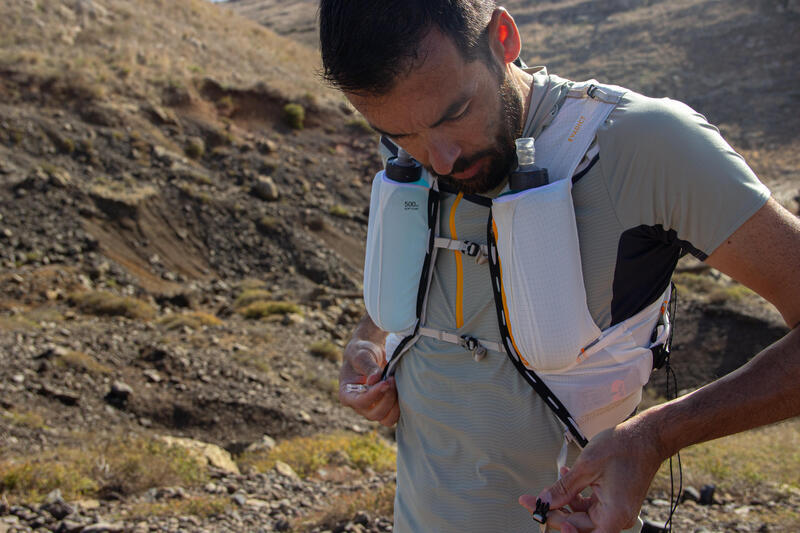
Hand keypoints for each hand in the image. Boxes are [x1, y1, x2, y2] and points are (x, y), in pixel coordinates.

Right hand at [339, 339, 398, 426]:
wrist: (370, 355)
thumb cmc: (362, 353)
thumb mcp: (362, 355)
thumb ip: (368, 366)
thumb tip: (374, 380)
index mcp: (346, 394)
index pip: (360, 402)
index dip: (374, 394)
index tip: (385, 382)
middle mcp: (358, 406)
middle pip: (374, 414)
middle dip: (387, 398)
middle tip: (392, 380)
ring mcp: (371, 409)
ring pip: (386, 419)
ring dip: (395, 404)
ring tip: (396, 384)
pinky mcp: (384, 408)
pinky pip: (394, 416)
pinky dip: (400, 407)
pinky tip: (401, 390)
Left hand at [519, 416, 664, 532]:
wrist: (647, 437)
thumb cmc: (623, 448)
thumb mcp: (586, 467)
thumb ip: (564, 489)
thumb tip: (544, 502)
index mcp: (613, 516)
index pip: (576, 530)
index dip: (553, 521)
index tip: (534, 509)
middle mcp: (618, 519)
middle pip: (579, 526)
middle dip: (556, 511)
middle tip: (533, 499)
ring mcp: (617, 511)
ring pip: (583, 516)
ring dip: (566, 501)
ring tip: (552, 482)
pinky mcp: (616, 502)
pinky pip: (592, 505)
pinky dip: (578, 495)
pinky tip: (567, 476)